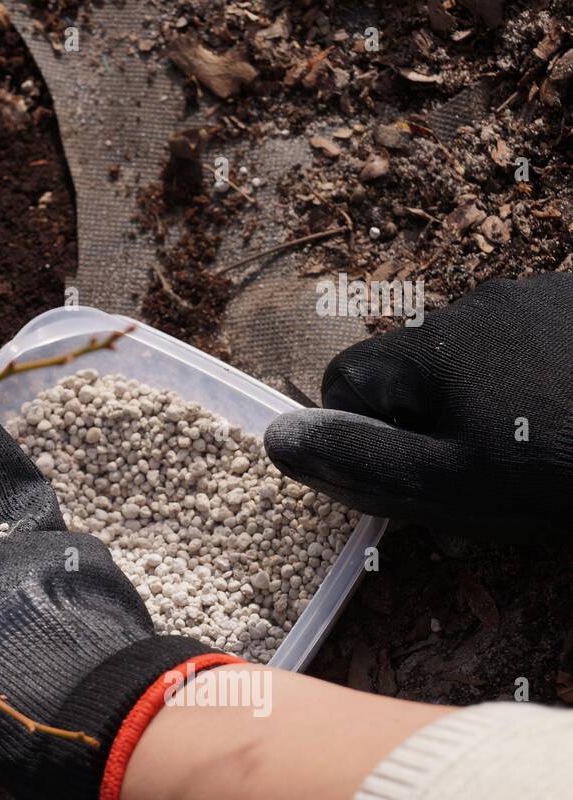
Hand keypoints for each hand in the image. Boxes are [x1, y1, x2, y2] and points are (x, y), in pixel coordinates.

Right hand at [265, 274, 572, 538]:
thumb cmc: (569, 470)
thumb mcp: (453, 485)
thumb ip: (358, 460)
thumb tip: (277, 438)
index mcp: (433, 346)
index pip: (346, 381)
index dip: (363, 434)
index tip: (415, 472)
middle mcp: (479, 303)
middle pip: (411, 367)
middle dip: (428, 416)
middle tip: (488, 469)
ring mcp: (542, 294)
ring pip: (475, 355)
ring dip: (487, 396)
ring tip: (547, 442)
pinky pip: (533, 340)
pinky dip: (540, 377)